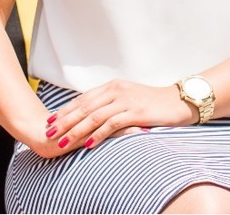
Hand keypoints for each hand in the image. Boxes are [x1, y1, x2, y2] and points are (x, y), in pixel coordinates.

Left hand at [35, 80, 193, 156]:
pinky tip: (88, 144)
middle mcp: (116, 90)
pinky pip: (112, 124)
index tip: (50, 121)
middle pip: (84, 107)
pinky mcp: (136, 112)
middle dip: (64, 120)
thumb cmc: (154, 102)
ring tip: (62, 141)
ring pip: (94, 116)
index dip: (65, 110)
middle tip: (49, 132)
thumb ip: (112, 103)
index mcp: (112, 86)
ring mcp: (125, 100)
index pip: (83, 99)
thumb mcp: (129, 98)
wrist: (179, 101)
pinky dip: (98, 134)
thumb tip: (94, 114)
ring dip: (76, 130)